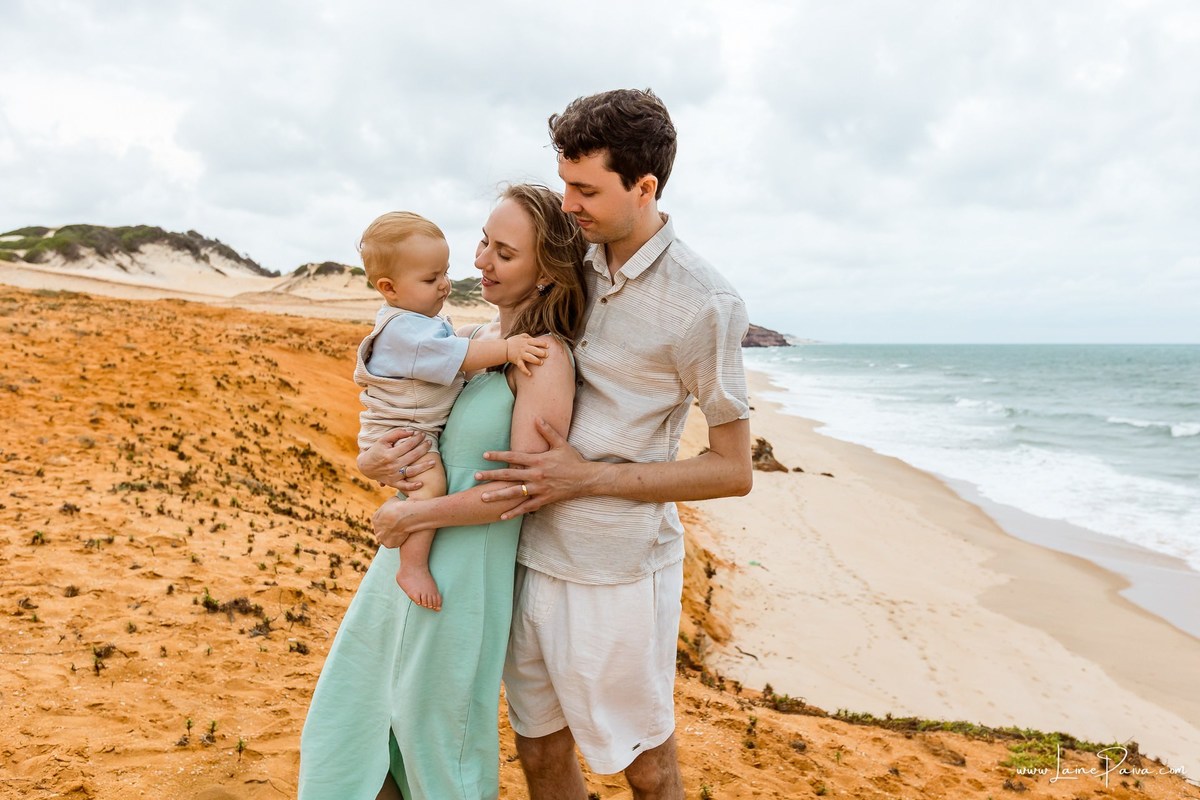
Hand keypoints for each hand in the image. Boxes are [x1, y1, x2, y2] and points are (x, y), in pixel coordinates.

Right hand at [358, 428, 435, 490]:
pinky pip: (404, 486)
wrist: (366, 466)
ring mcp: (393, 475)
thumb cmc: (376, 451)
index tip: (423, 434)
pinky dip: (412, 486)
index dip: (417, 438)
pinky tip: (421, 483)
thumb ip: (396, 434)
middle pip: (412, 456)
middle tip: (429, 443)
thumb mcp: (383, 440)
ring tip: (433, 462)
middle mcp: (393, 465)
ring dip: (424, 467)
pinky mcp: (393, 483)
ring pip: (412, 471)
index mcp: (390, 454)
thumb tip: (411, 431)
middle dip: (423, 448)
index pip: (408, 445)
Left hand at [372, 495, 417, 547]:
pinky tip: (404, 537)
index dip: (389, 521)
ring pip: (386, 538)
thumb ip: (391, 504)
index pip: (380, 522)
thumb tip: (394, 502)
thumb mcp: (393, 500)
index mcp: (375, 519)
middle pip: (382, 531)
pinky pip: (393, 543)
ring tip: (402, 533)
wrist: (403, 516)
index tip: (396, 520)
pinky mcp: (389, 544)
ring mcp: (382, 538)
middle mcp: (376, 530)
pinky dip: (398, 541)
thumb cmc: (399, 506)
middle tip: (399, 527)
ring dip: (392, 536)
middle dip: (389, 530)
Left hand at [474, 418, 590, 518]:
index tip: (484, 455)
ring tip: (483, 497)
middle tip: (475, 476)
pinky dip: (514, 512)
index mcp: (538, 460)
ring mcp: (539, 489)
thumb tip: (536, 418)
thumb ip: (547, 431)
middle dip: (491, 475)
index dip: (498, 455)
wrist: (586, 479)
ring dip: (498, 495)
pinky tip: (501, 516)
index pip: (514, 456)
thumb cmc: (573, 460)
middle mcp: (536, 475)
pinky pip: (526, 507)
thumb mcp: (560, 443)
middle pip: (509, 475)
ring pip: (515, 493)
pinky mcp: (544, 500)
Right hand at [506, 334, 549, 376]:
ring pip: (530, 358)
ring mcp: (520, 354)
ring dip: (536, 361)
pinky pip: (521, 366)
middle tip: (546, 355)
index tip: (548, 346)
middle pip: (534, 350)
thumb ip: (528, 336)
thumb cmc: (513, 342)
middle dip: (541, 353)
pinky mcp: (517, 361)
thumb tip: (535, 338)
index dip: (542, 344)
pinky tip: (530, 374)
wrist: (503, 348)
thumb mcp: (520, 336)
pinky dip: (525, 371)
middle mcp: (524, 348)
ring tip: (541, 363)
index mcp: (526, 341)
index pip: (536, 342)